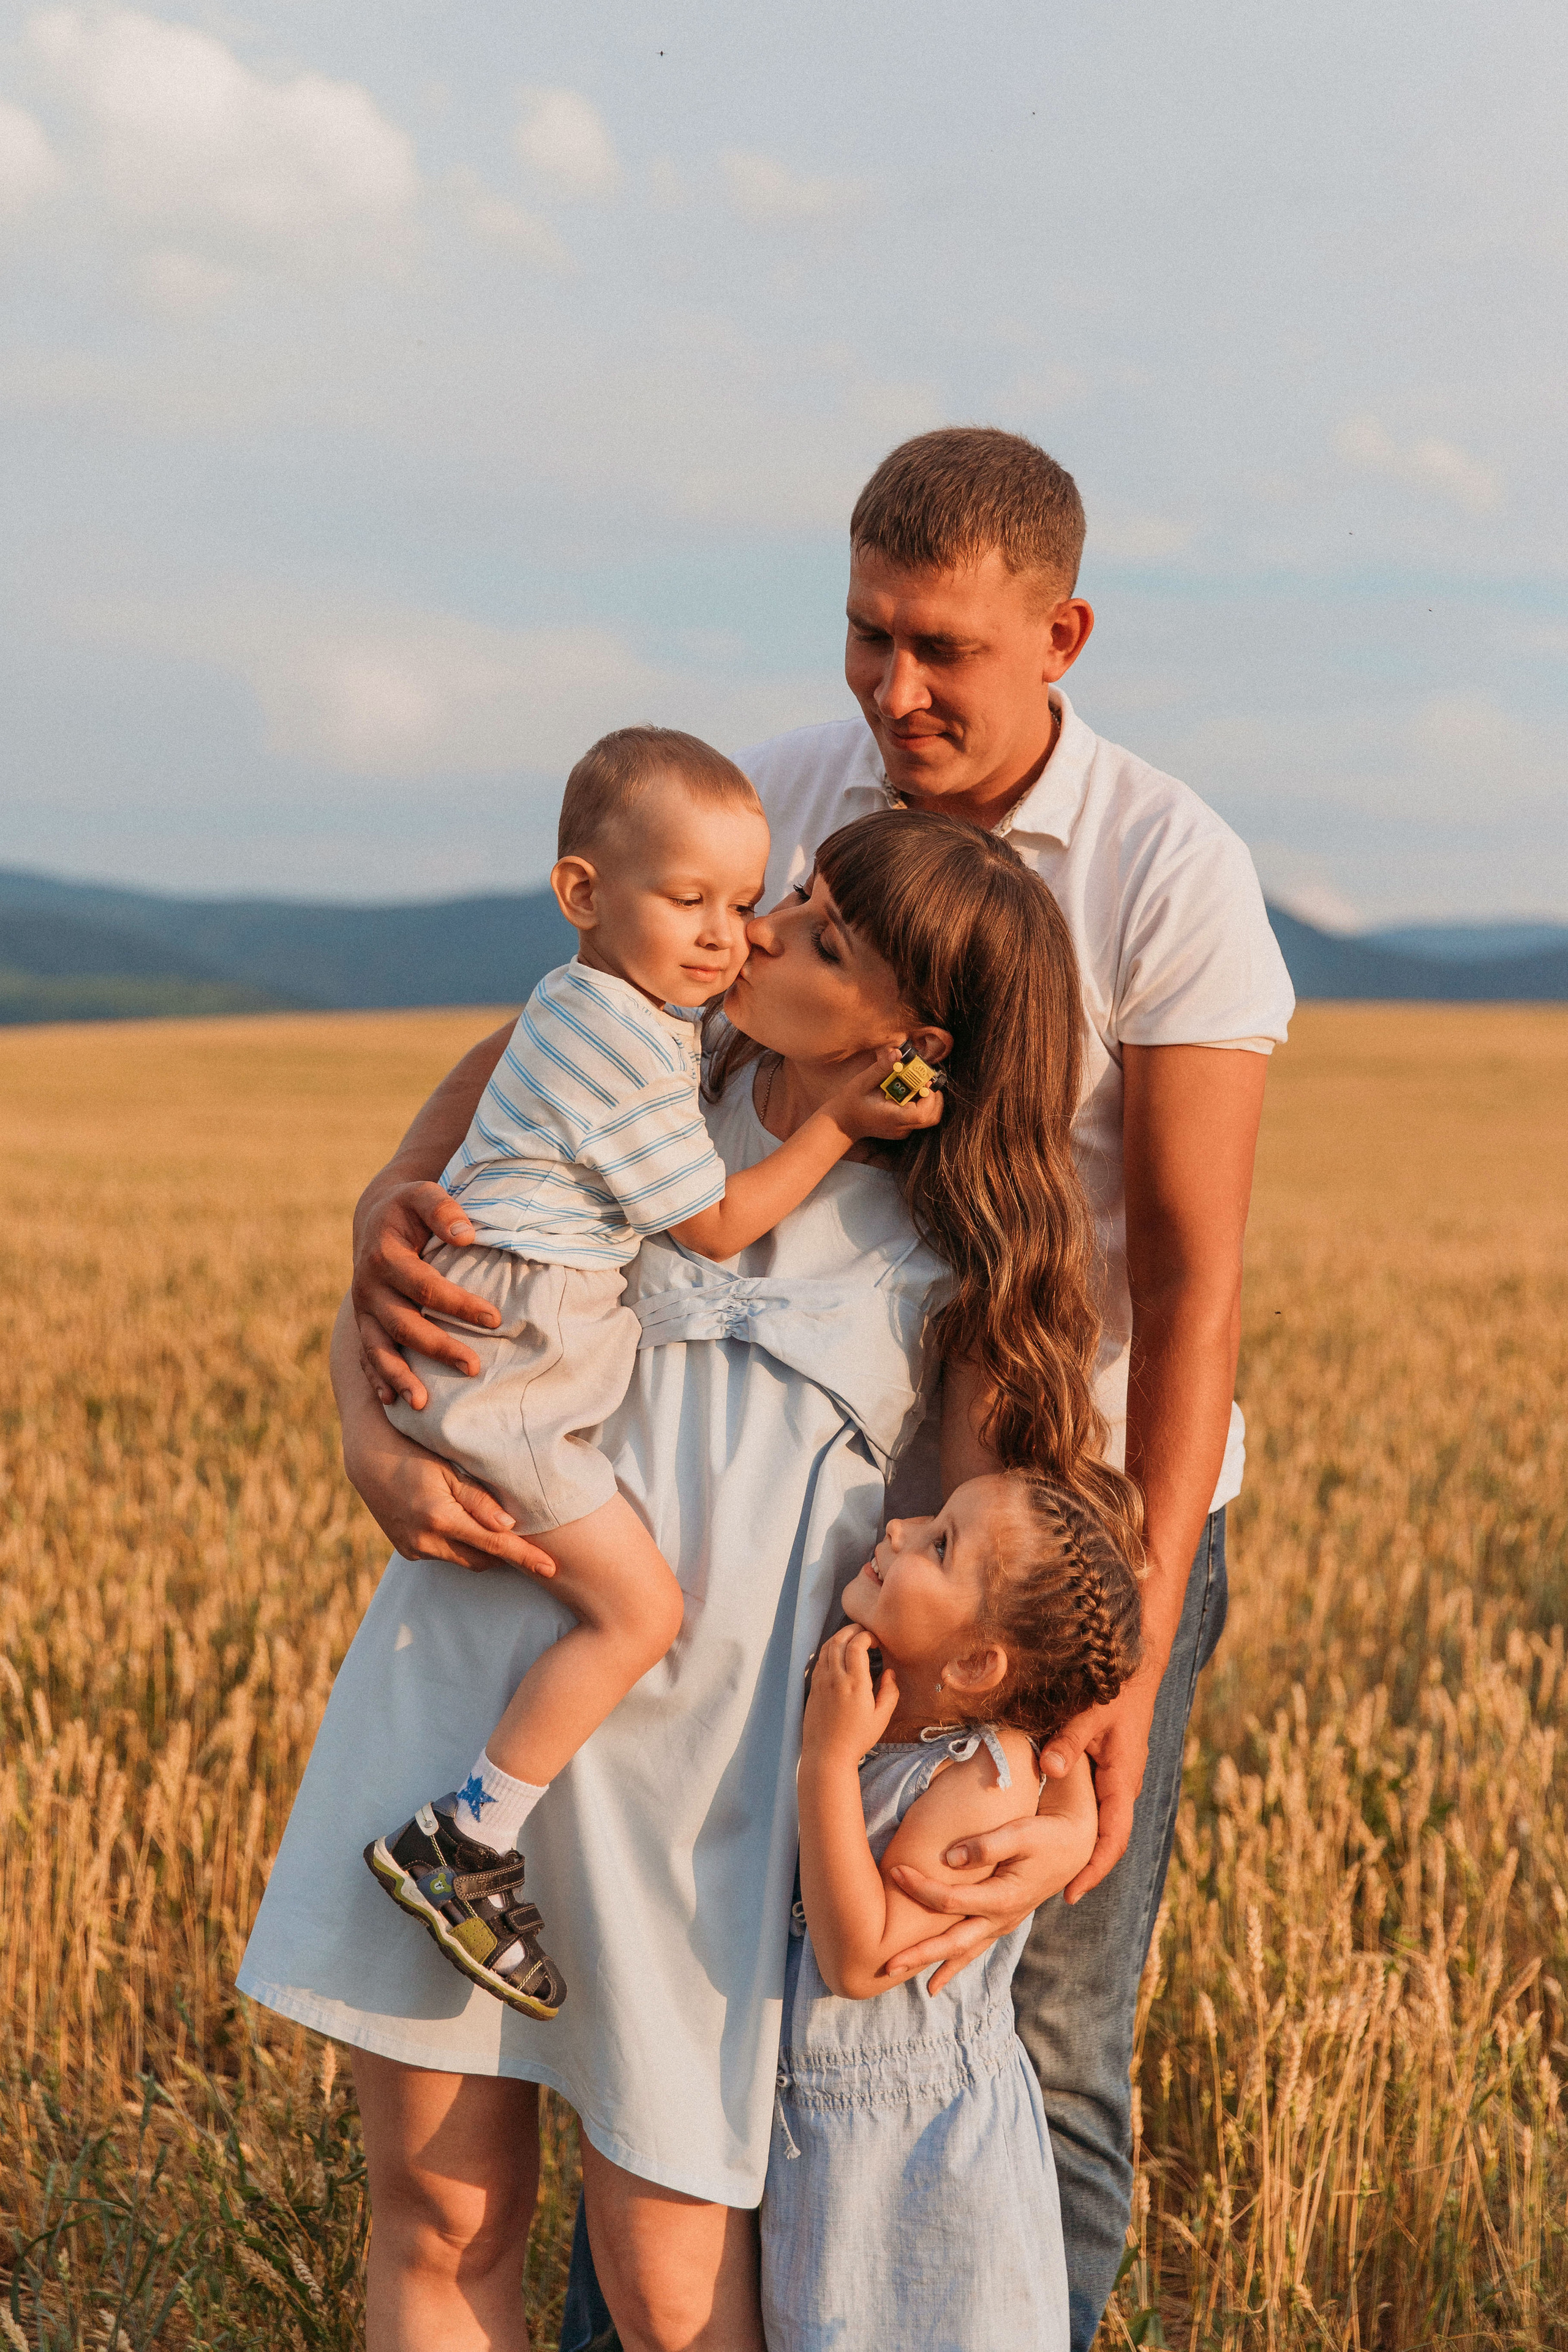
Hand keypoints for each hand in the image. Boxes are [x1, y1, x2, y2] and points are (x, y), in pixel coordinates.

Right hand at [343, 1416, 556, 1578]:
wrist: (368, 1457)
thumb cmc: (414, 1453)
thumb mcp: (449, 1469)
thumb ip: (479, 1500)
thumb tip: (509, 1527)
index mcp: (441, 1518)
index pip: (495, 1545)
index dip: (526, 1557)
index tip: (552, 1569)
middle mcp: (426, 1541)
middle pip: (481, 1560)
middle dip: (504, 1553)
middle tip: (526, 1538)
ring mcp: (414, 1549)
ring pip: (463, 1560)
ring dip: (480, 1548)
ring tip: (491, 1525)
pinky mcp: (407, 1551)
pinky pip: (444, 1555)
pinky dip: (459, 1545)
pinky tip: (460, 1523)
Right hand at [352, 1179, 500, 1405]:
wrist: (374, 1218)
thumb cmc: (408, 1208)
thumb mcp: (422, 1195)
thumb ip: (442, 1208)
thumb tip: (466, 1235)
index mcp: (385, 1256)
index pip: (425, 1286)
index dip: (458, 1304)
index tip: (494, 1318)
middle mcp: (369, 1287)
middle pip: (404, 1324)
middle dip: (439, 1348)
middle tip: (474, 1368)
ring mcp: (363, 1310)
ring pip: (379, 1348)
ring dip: (400, 1377)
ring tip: (423, 1404)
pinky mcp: (363, 1324)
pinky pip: (366, 1356)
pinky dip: (378, 1379)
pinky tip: (393, 1403)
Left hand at [802, 1625, 899, 1761]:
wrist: (827, 1755)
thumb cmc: (857, 1739)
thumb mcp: (881, 1718)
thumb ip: (889, 1692)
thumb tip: (889, 1672)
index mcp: (855, 1684)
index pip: (856, 1645)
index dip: (867, 1635)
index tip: (876, 1640)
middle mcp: (835, 1678)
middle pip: (839, 1640)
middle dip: (853, 1629)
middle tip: (865, 1631)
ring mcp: (821, 1682)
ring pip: (827, 1647)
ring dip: (839, 1637)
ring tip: (852, 1638)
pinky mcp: (813, 1687)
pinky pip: (819, 1659)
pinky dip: (829, 1649)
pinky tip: (838, 1654)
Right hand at [826, 1045, 944, 1146]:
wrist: (843, 1123)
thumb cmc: (851, 1103)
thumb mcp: (862, 1082)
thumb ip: (881, 1068)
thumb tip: (897, 1053)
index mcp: (893, 1118)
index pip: (922, 1115)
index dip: (930, 1097)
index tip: (924, 1082)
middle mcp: (901, 1128)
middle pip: (932, 1117)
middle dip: (934, 1097)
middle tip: (925, 1080)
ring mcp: (903, 1130)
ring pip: (929, 1118)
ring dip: (928, 1099)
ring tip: (916, 1084)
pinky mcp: (903, 1128)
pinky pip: (920, 1117)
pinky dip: (920, 1103)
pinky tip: (908, 1092)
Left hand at [884, 1810, 1068, 1993]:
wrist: (1075, 1846)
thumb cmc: (1045, 1835)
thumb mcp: (1020, 1832)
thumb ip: (985, 1846)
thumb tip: (948, 1860)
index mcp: (1003, 1898)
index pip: (950, 1900)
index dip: (920, 1887)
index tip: (895, 1870)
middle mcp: (1001, 1918)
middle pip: (953, 1942)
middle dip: (919, 1953)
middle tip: (886, 1964)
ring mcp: (1002, 1923)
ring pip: (963, 1951)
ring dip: (932, 1964)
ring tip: (902, 1977)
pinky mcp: (1002, 1921)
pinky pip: (974, 1948)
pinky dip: (954, 1963)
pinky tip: (937, 1978)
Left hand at [1038, 1665, 1158, 1902]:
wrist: (1138, 1668)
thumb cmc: (1116, 1689)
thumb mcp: (1091, 1714)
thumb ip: (1069, 1741)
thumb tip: (1049, 1770)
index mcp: (1123, 1780)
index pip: (1113, 1838)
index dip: (1093, 1869)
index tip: (1071, 1895)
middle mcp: (1124, 1785)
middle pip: (1107, 1838)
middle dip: (1085, 1868)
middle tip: (1054, 1894)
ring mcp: (1118, 1778)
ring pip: (1102, 1823)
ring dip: (1083, 1848)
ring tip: (1051, 1874)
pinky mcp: (1110, 1769)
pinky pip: (1097, 1806)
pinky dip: (1081, 1824)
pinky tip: (1056, 1831)